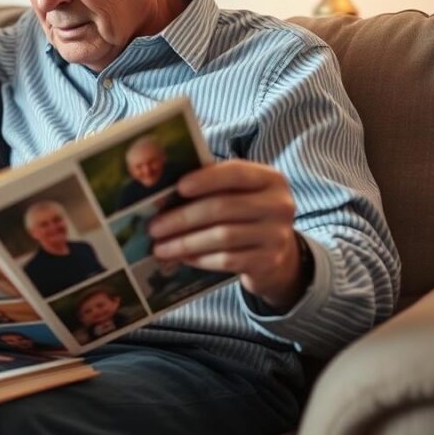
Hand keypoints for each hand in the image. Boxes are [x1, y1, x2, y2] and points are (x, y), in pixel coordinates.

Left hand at [147, 160, 305, 310]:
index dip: (206, 179)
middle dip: (183, 217)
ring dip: (185, 242)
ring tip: (160, 247)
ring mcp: (277, 235)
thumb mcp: (239, 193)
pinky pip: (228, 260)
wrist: (278, 251)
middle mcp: (279, 205)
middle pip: (223, 208)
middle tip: (154, 227)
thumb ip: (213, 185)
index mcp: (270, 178)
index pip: (236, 173)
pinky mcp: (269, 261)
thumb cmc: (246, 213)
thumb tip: (164, 192)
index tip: (178, 188)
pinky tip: (182, 257)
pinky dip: (201, 258)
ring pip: (223, 236)